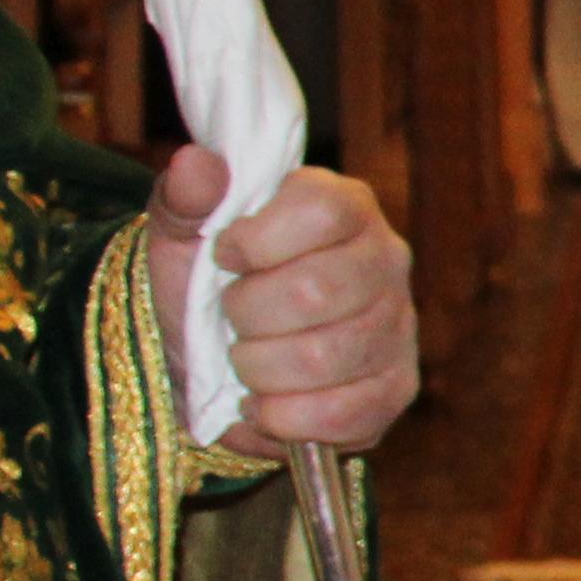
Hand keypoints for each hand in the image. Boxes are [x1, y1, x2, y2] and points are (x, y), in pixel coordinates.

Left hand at [148, 151, 420, 450]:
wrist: (211, 361)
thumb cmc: (204, 286)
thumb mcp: (180, 235)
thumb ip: (186, 197)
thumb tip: (194, 162)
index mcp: (343, 205)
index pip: (322, 211)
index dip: (260, 241)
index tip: (225, 256)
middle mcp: (386, 259)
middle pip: (317, 291)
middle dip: (246, 316)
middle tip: (230, 319)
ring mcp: (400, 326)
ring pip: (323, 357)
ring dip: (258, 369)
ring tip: (245, 362)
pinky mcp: (397, 388)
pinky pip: (343, 413)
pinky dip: (284, 418)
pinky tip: (266, 404)